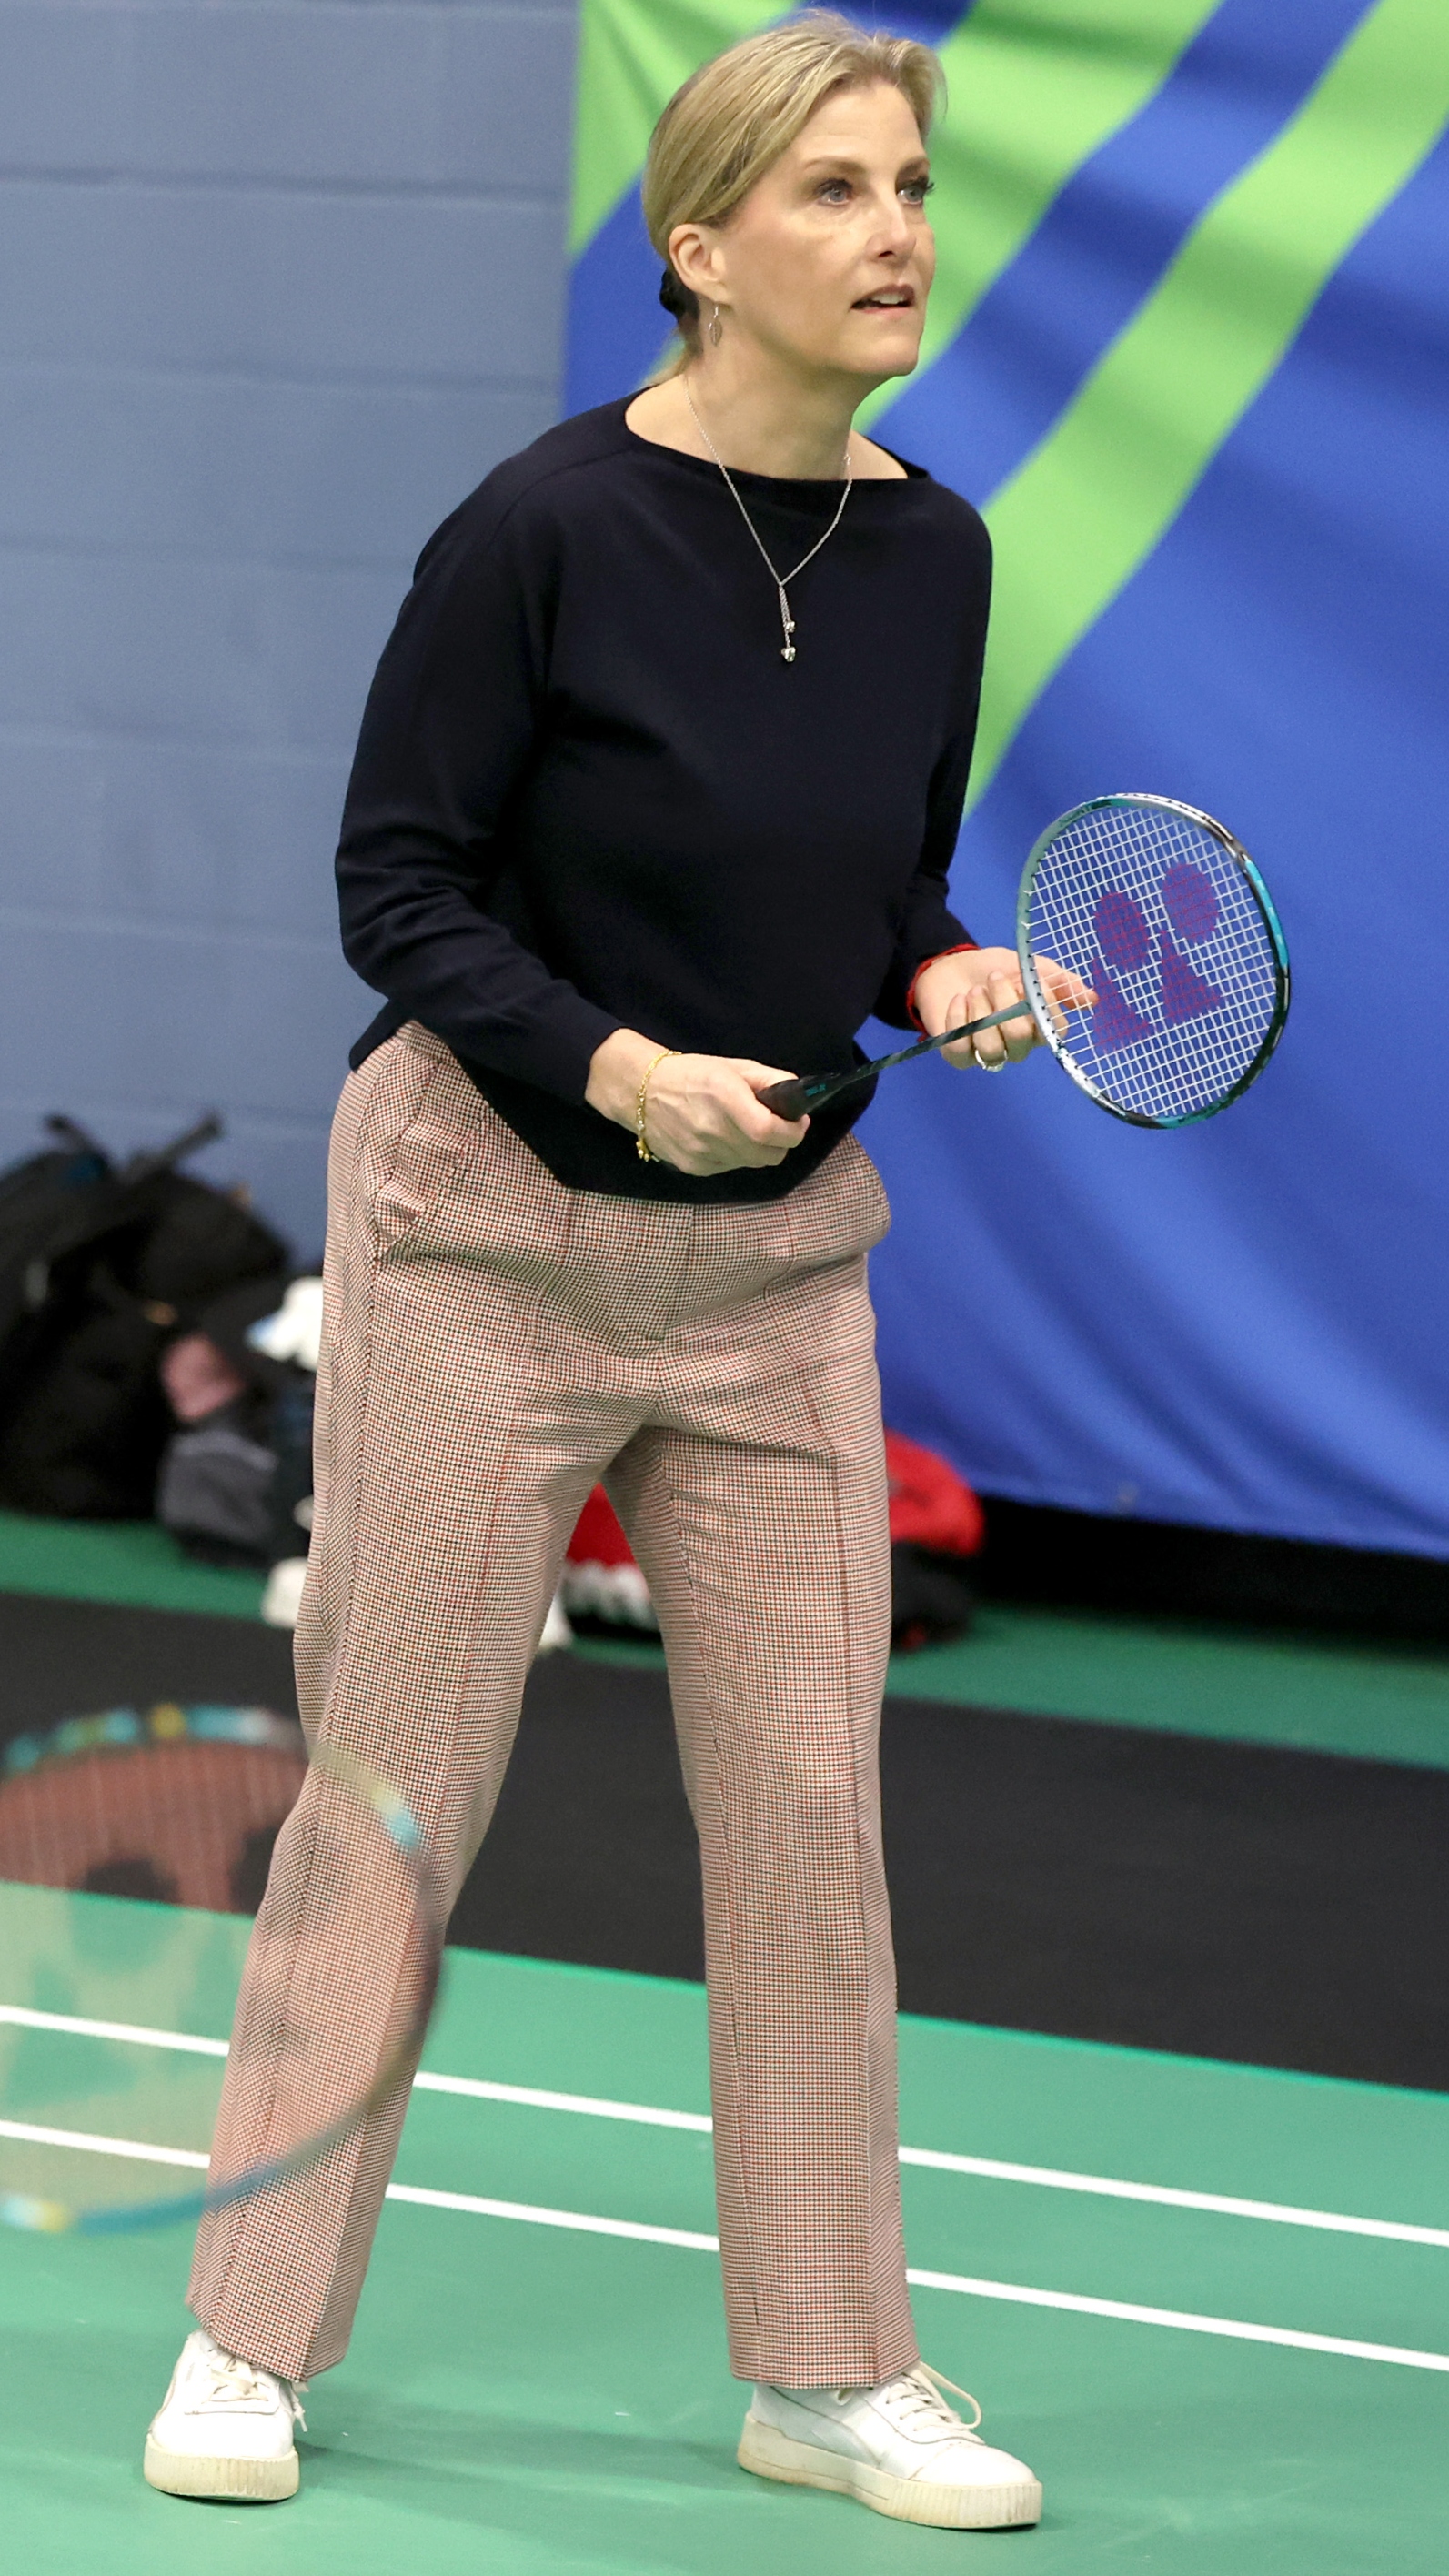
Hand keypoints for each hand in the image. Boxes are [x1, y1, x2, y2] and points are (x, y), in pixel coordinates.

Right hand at [586, 1029, 809, 1174]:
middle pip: (768, 1155)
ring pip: (752, 1164)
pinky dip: (737, 1155)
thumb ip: (771, 1080)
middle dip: (782, 1142)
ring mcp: (701, 1152)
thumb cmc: (691, 1074)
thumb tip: (799, 1097)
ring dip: (759, 1150)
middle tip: (777, 1126)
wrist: (641, 1092)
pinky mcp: (693, 1167)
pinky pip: (731, 1167)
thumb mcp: (734, 1066)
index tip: (798, 1123)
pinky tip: (723, 1137)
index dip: (793, 1132)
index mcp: (725, 1097)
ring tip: (746, 1129)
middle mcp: (712, 1129)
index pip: (770, 1131)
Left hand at [911, 947, 1096, 1070]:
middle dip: (1005, 1003)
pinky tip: (959, 1000)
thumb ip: (1061, 983)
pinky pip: (960, 1050)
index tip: (1033, 979)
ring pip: (990, 1047)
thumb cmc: (994, 969)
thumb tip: (1092, 999)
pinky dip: (958, 1020)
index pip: (1053, 1031)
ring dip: (982, 1012)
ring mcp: (987, 1053)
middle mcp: (1016, 1046)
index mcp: (1038, 1028)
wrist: (951, 965)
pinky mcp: (958, 1055)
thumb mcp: (1031, 967)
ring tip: (975, 990)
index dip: (1044, 1006)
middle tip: (995, 979)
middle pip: (1019, 1040)